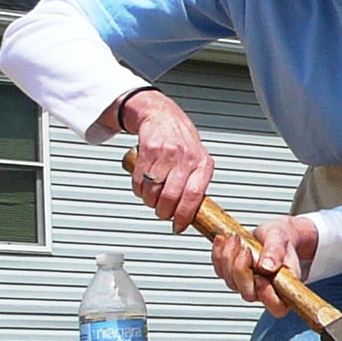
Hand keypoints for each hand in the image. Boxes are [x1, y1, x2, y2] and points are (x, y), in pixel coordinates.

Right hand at [123, 89, 213, 233]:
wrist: (160, 114)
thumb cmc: (181, 140)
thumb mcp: (198, 160)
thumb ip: (196, 183)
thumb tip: (193, 214)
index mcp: (203, 163)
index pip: (195, 196)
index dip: (184, 215)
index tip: (178, 226)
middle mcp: (186, 158)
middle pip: (170, 198)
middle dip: (163, 212)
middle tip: (162, 213)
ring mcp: (167, 153)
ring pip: (152, 192)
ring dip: (149, 202)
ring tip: (153, 197)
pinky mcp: (148, 150)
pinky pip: (138, 181)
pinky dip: (138, 190)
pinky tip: (143, 185)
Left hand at [211, 216, 318, 317]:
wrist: (271, 234)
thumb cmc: (281, 240)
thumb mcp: (281, 239)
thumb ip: (276, 252)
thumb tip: (267, 267)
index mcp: (284, 288)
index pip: (277, 306)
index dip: (267, 295)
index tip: (261, 276)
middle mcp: (264, 291)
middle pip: (248, 294)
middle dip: (242, 270)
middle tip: (246, 250)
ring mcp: (246, 286)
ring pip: (231, 282)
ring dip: (229, 258)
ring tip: (236, 238)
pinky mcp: (232, 277)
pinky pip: (220, 271)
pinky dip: (218, 254)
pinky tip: (223, 241)